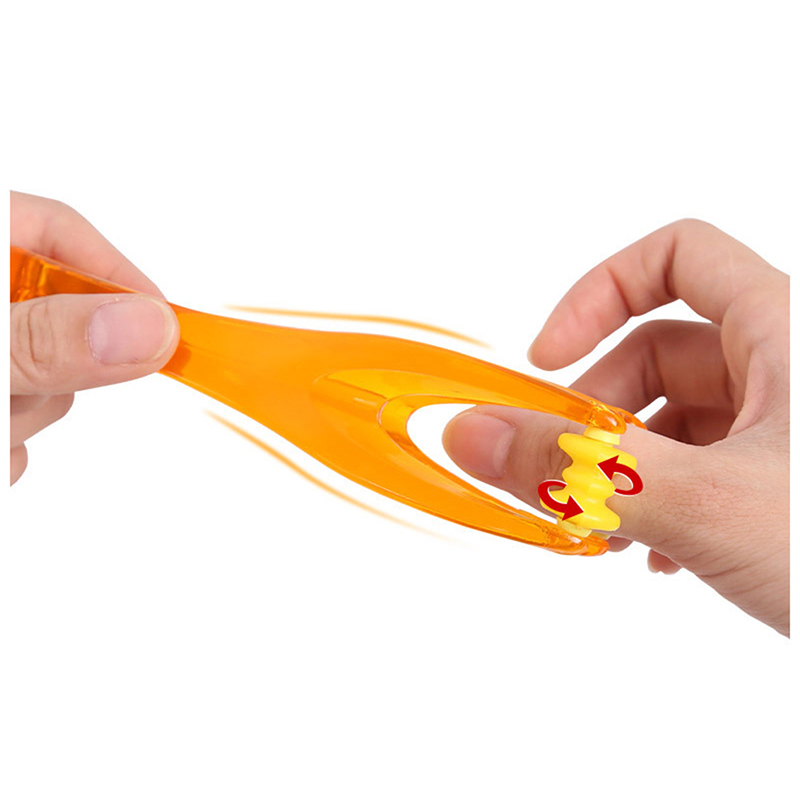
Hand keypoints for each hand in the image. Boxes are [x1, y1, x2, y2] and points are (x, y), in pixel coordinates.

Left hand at [10, 192, 179, 484]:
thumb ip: (51, 338)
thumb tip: (152, 328)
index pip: (60, 232)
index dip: (117, 277)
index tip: (163, 333)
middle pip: (61, 317)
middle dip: (62, 373)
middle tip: (22, 400)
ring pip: (43, 378)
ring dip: (27, 418)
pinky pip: (19, 418)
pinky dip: (10, 442)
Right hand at [443, 220, 789, 634]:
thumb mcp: (700, 503)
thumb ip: (573, 470)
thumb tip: (472, 435)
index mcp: (784, 333)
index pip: (677, 257)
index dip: (598, 293)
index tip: (546, 359)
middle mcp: (787, 369)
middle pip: (658, 352)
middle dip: (595, 412)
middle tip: (560, 472)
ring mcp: (787, 429)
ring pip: (676, 419)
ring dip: (620, 466)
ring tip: (602, 528)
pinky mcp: (784, 480)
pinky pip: (701, 466)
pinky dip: (658, 499)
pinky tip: (652, 554)